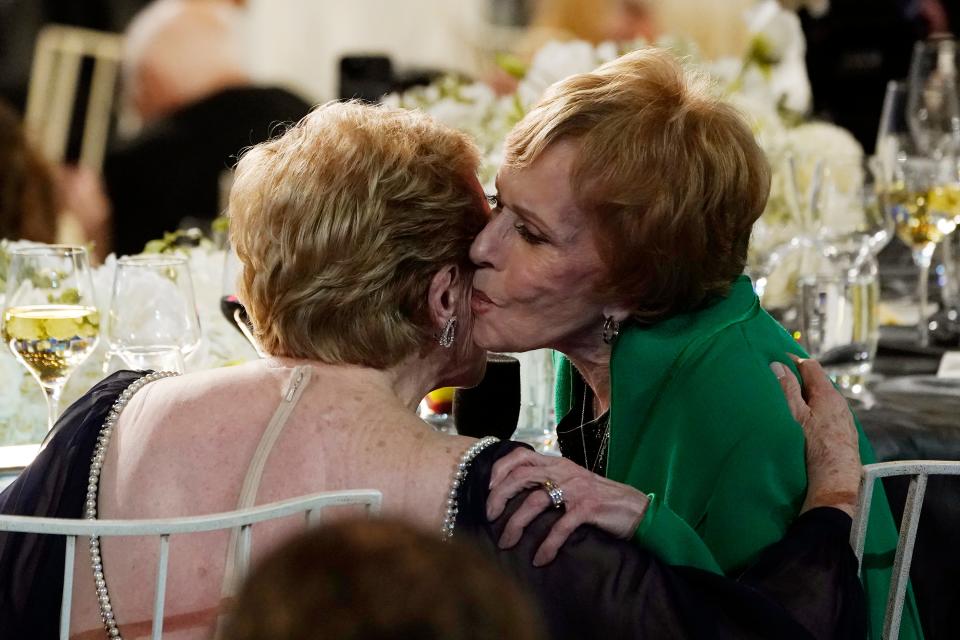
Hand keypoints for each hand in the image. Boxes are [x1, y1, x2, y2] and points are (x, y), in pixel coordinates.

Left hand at [486, 448, 647, 565]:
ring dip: (516, 525)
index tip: (485, 489)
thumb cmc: (599, 500)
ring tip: (506, 543)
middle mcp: (564, 471)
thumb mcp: (572, 483)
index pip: (520, 455)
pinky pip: (560, 526)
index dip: (499, 469)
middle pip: (521, 476)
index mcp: (557, 463)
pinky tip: (540, 559)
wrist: (637, 509)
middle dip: (499, 497)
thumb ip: (548, 482)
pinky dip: (547, 545)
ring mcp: (577, 488)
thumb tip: (514, 494)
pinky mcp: (588, 507)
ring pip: (535, 502)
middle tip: (489, 517)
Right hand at [770, 357, 861, 516]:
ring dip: (805, 398)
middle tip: (777, 381)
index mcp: (828, 394)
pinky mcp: (842, 435)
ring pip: (821, 400)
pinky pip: (825, 415)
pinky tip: (802, 424)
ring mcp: (843, 420)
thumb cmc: (815, 448)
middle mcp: (839, 404)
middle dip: (798, 380)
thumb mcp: (796, 414)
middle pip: (817, 383)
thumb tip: (778, 365)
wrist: (835, 481)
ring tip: (787, 403)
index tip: (777, 358)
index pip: (810, 366)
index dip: (793, 360)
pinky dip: (812, 412)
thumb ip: (787, 389)